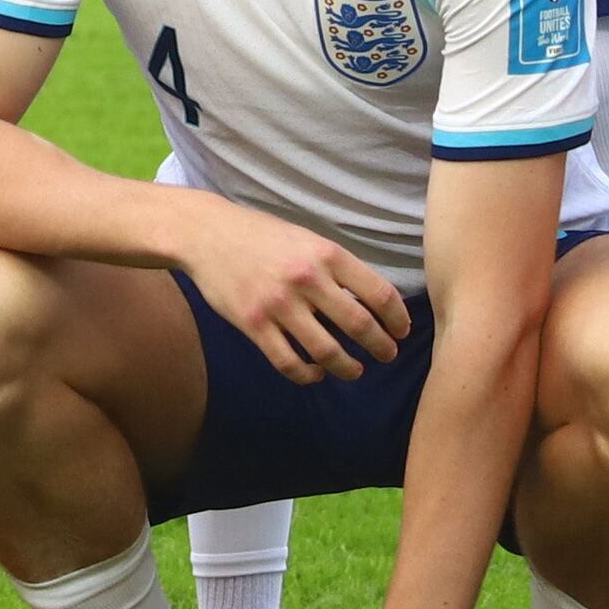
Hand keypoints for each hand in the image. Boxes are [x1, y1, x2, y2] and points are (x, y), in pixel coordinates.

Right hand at [180, 198, 408, 383]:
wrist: (207, 234)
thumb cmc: (262, 236)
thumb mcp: (307, 239)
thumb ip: (336, 267)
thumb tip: (371, 301)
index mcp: (326, 254)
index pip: (379, 293)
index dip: (397, 319)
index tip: (401, 332)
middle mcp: (307, 279)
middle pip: (359, 326)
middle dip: (381, 347)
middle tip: (387, 356)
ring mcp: (278, 304)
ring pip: (326, 351)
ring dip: (348, 368)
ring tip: (355, 371)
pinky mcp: (254, 325)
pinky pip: (288, 362)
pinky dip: (308, 374)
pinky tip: (315, 372)